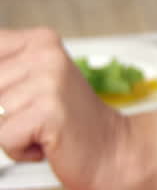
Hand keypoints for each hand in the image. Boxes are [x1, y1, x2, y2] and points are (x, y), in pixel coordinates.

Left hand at [0, 28, 138, 189]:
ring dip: (9, 131)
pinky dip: (18, 149)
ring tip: (39, 127)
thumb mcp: (30, 83)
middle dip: (1, 111)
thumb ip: (3, 74)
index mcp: (40, 40)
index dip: (2, 88)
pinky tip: (45, 141)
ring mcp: (49, 81)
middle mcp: (45, 54)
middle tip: (32, 115)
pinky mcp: (49, 110)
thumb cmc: (67, 120)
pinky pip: (4, 136)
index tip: (19, 95)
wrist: (111, 148)